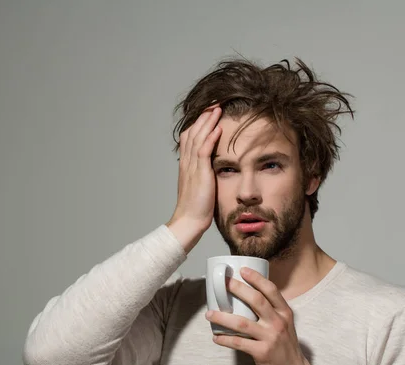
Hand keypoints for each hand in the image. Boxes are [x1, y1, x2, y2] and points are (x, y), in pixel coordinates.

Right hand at [167, 105, 222, 251]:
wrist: (189, 221)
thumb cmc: (197, 208)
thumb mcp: (200, 186)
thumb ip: (204, 173)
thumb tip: (212, 167)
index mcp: (187, 164)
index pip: (190, 137)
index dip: (198, 123)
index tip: (208, 111)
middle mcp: (187, 162)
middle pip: (193, 132)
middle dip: (203, 116)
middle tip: (214, 102)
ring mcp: (192, 167)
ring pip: (198, 138)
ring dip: (207, 122)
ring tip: (217, 108)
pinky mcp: (199, 174)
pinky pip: (204, 152)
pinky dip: (210, 138)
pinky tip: (218, 128)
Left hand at [205, 268, 318, 364]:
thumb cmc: (286, 346)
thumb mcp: (285, 324)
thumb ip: (272, 311)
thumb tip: (248, 297)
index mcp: (284, 313)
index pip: (271, 290)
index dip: (257, 279)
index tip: (243, 270)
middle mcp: (278, 322)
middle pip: (256, 301)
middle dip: (238, 289)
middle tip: (224, 283)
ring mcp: (270, 338)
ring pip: (242, 323)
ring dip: (223, 317)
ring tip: (209, 314)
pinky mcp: (262, 352)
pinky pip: (239, 343)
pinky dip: (225, 340)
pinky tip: (215, 337)